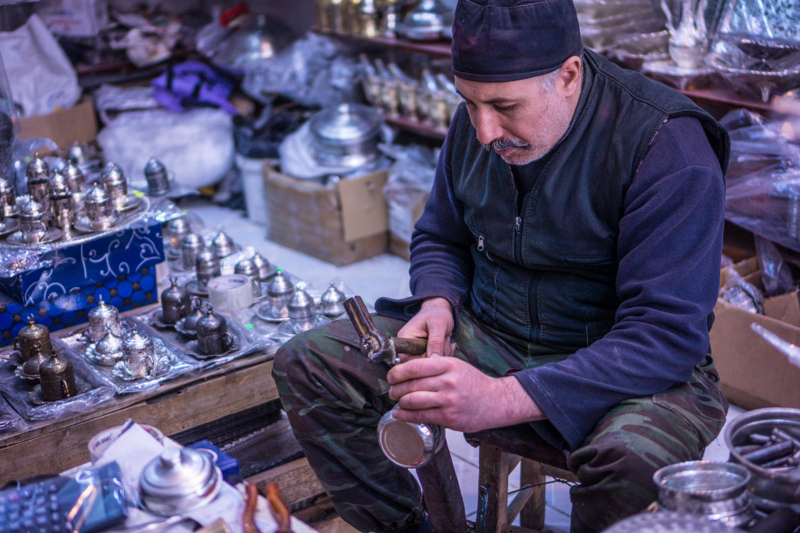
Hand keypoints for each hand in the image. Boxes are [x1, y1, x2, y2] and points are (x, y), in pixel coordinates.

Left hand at [386, 357, 545, 432]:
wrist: (496, 401)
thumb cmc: (473, 382)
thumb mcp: (456, 365)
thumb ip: (434, 366)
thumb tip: (406, 369)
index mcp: (448, 364)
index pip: (414, 366)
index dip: (397, 372)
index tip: (391, 376)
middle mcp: (448, 381)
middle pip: (411, 384)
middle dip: (395, 389)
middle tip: (391, 390)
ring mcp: (448, 400)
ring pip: (413, 401)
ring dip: (400, 402)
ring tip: (397, 402)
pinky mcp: (449, 417)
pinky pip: (421, 416)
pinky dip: (406, 416)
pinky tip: (400, 414)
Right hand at [396, 297, 455, 359]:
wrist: (440, 310)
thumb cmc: (437, 313)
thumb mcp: (438, 325)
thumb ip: (436, 342)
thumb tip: (434, 360)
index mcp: (405, 339)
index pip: (409, 361)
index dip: (426, 360)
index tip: (439, 351)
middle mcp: (408, 347)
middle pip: (421, 363)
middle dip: (437, 355)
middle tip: (445, 341)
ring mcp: (416, 351)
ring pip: (430, 363)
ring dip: (443, 353)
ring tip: (445, 339)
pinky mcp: (424, 353)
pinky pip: (434, 361)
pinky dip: (444, 354)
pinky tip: (447, 343)